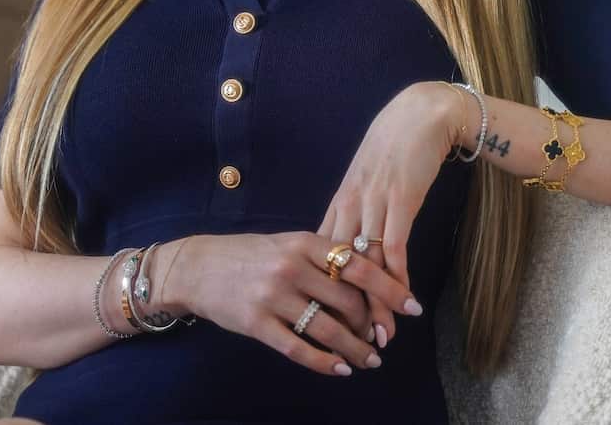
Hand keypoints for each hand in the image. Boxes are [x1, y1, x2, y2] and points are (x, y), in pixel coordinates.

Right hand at [173, 232, 412, 375]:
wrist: (198, 267)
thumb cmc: (250, 255)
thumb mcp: (287, 243)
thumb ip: (322, 257)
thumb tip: (365, 281)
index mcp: (304, 242)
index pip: (358, 265)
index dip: (389, 288)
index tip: (412, 306)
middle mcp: (291, 267)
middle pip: (348, 301)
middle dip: (372, 325)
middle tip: (384, 338)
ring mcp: (273, 297)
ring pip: (327, 329)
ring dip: (354, 350)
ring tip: (370, 360)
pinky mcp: (257, 324)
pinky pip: (299, 349)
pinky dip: (325, 363)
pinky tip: (340, 369)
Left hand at [316, 81, 460, 348]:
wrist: (421, 113)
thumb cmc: (395, 145)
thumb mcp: (368, 179)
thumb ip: (358, 209)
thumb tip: (353, 241)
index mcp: (340, 201)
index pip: (325, 256)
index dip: (326, 291)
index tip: (328, 321)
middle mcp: (351, 204)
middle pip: (340, 266)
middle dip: (346, 308)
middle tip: (351, 343)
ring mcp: (374, 202)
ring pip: (367, 263)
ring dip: (374, 303)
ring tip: (380, 336)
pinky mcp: (401, 200)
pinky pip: (394, 247)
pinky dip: (398, 278)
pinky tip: (404, 302)